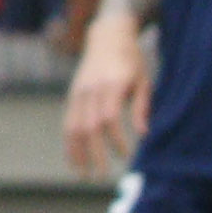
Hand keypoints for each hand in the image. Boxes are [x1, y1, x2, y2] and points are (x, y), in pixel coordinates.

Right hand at [64, 16, 148, 177]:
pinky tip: (74, 159)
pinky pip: (67, 122)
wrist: (108, 36)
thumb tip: (143, 135)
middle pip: (88, 127)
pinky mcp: (72, 95)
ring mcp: (78, 92)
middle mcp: (91, 89)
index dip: (116, 139)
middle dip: (94, 154)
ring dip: (76, 153)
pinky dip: (69, 142)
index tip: (127, 156)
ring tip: (84, 174)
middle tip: (102, 176)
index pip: (109, 118)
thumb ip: (142, 108)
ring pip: (72, 127)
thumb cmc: (132, 60)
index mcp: (111, 84)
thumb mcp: (144, 80)